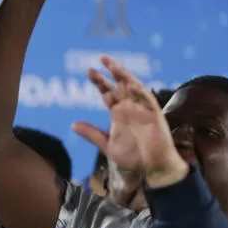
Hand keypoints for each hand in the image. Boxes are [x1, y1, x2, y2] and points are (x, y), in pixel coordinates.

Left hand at [72, 57, 185, 188]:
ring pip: (134, 87)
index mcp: (118, 113)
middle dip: (112, 72)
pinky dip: (140, 91)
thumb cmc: (133, 158)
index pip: (108, 92)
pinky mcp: (154, 115)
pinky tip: (130, 84)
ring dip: (125, 76)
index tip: (89, 71)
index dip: (100, 82)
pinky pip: (148, 100)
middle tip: (102, 58)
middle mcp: (130, 108)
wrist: (152, 168)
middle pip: (120, 85)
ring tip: (114, 65)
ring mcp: (143, 110)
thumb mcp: (108, 145)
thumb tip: (73, 125)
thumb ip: (92, 134)